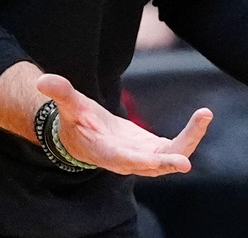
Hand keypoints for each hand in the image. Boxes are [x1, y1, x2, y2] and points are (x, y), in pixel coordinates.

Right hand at [38, 73, 211, 176]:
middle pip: (155, 165)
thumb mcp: (69, 106)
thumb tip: (43, 81)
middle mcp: (129, 160)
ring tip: (205, 115)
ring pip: (172, 154)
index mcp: (108, 153)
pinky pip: (176, 145)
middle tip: (187, 161)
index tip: (165, 165)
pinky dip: (190, 133)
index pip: (127, 162)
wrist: (85, 137)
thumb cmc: (76, 122)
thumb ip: (61, 93)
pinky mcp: (154, 150)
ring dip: (190, 139)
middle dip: (172, 160)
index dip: (145, 164)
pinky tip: (203, 116)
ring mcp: (144, 157)